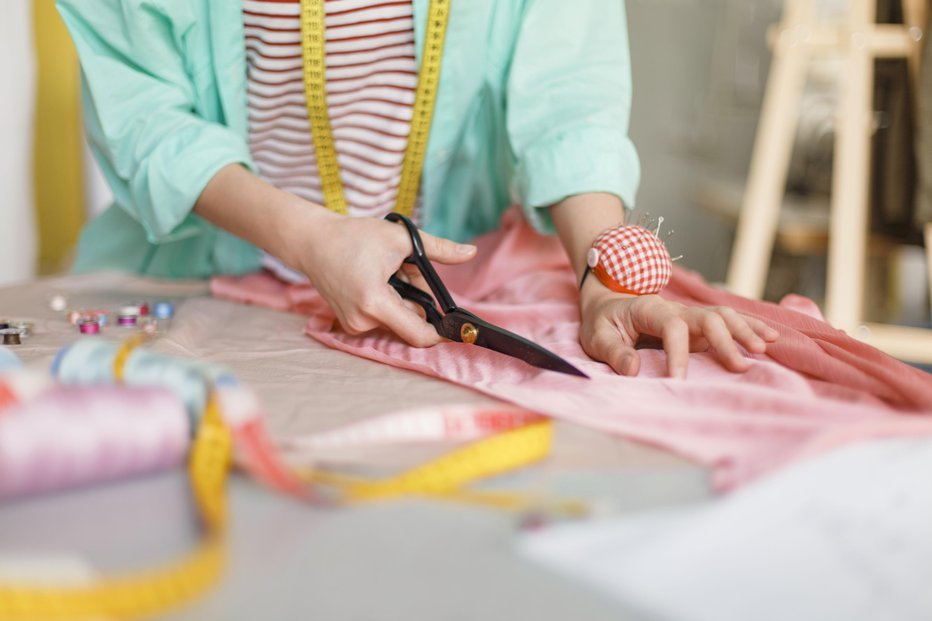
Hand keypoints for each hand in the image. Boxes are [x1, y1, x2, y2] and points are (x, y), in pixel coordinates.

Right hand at [283, 212, 475, 346]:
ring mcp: (354, 325)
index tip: (456, 325)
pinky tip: (376, 280)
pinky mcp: (351, 323)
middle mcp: (362, 320)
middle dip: (417, 297)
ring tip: (387, 271)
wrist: (312, 241)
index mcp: (375, 302)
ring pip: (398, 318)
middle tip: (404, 269)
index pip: (418, 334)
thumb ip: (439, 249)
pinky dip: (389, 301)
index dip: (442, 332)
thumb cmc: (353, 236)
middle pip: (411, 321)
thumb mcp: (400, 238)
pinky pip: (384, 318)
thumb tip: (471, 252)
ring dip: (403, 298)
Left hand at [579, 278, 778, 377]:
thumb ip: (614, 352)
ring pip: (723, 315)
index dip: (677, 353)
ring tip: (764, 348)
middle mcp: (675, 309)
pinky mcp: (698, 325)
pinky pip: (728, 321)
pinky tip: (771, 337)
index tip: (678, 381)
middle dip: (726, 340)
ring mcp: (689, 315)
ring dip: (745, 330)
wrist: (608, 302)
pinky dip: (750, 327)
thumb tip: (633, 370)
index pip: (671, 326)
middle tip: (739, 367)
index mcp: (648, 309)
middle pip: (707, 317)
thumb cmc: (602, 322)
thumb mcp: (595, 336)